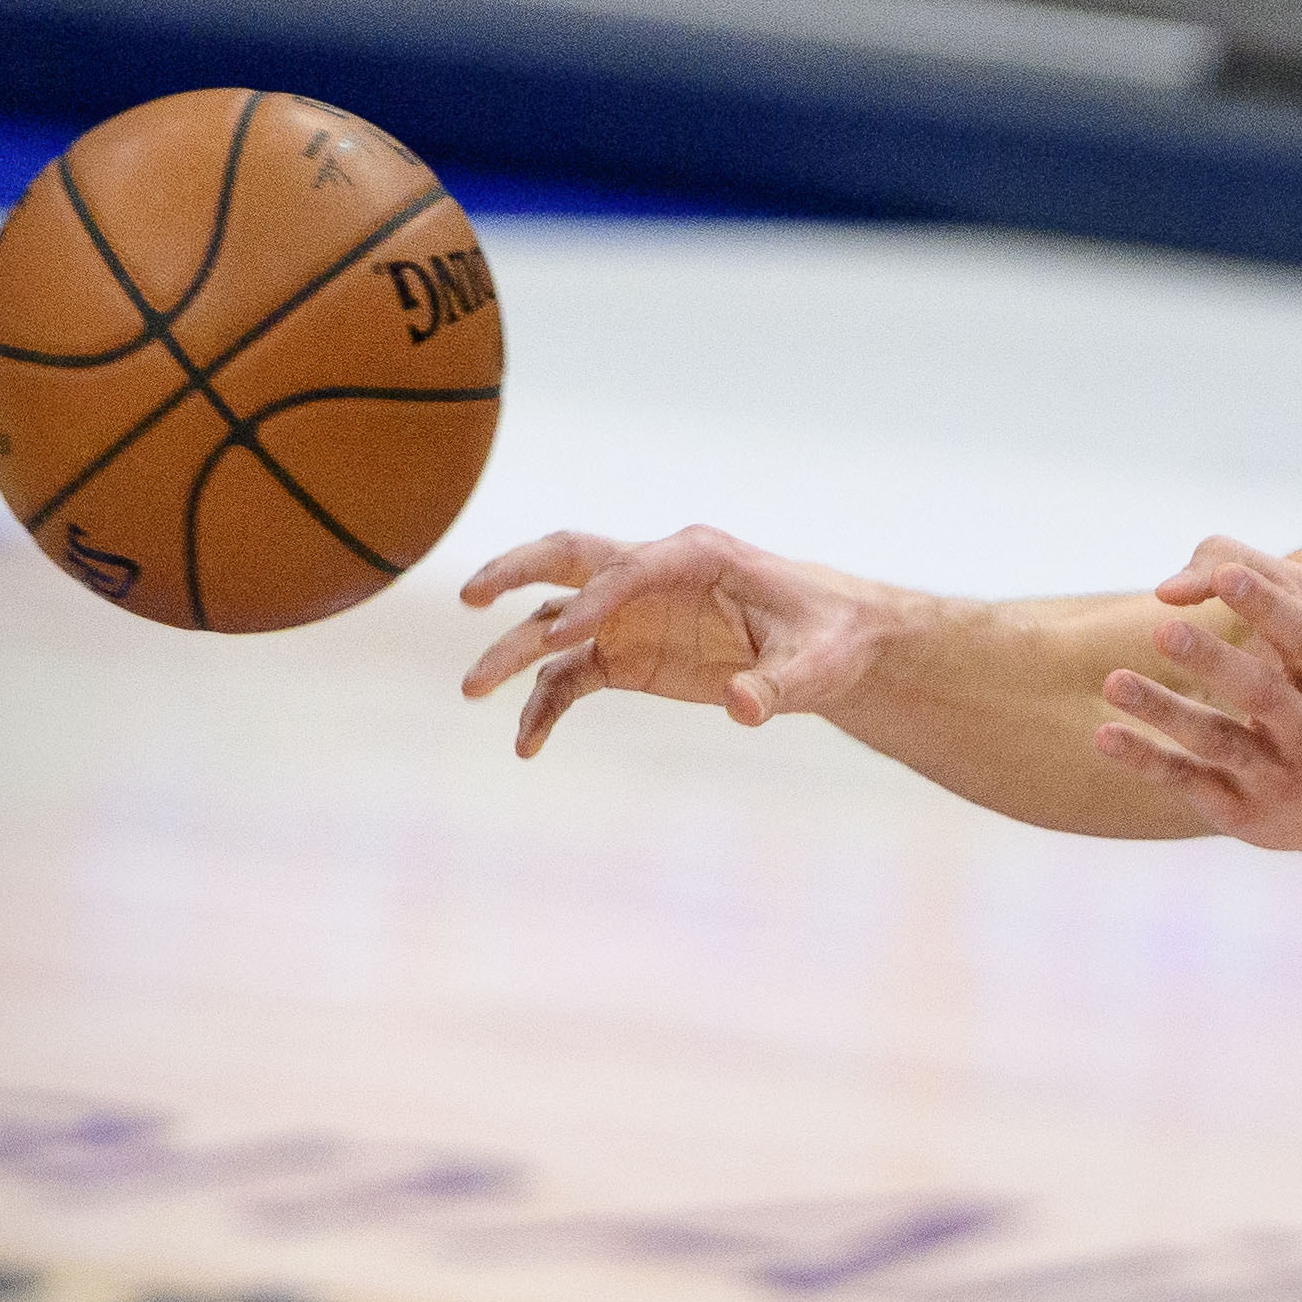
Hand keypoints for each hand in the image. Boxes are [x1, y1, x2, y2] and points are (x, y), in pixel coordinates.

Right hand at [458, 526, 915, 757]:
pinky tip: (527, 745)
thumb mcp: (818, 665)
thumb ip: (778, 686)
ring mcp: (631, 615)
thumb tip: (743, 707)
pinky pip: (571, 678)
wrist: (834, 646)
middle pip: (566, 560)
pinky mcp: (627, 656)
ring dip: (512, 653)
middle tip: (467, 597)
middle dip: (514, 572)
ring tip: (471, 691)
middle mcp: (652, 576)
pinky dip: (545, 706)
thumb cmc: (830, 638)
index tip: (563, 638)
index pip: (629, 569)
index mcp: (696, 556)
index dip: (596, 601)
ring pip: (553, 622)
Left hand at [1097, 538, 1301, 881]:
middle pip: (1264, 694)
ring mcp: (1280, 775)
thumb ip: (1247, 576)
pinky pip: (1191, 782)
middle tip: (1164, 630)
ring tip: (1113, 681)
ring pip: (1221, 742)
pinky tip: (1105, 735)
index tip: (1225, 575)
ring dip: (1166, 712)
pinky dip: (1147, 760)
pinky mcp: (1244, 811)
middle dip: (1215, 663)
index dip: (1267, 604)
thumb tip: (1169, 588)